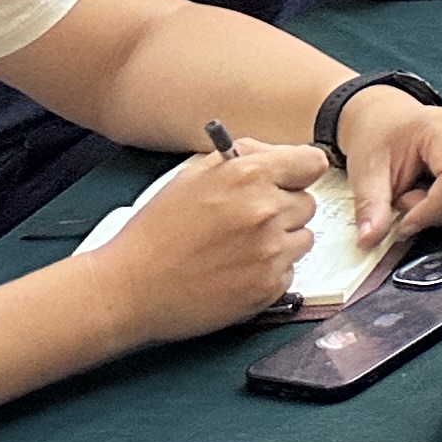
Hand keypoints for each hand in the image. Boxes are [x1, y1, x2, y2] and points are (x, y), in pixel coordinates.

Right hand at [95, 139, 322, 339]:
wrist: (129, 288)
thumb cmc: (155, 231)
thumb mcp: (192, 176)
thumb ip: (241, 157)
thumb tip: (276, 154)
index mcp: (250, 176)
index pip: (313, 163)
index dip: (299, 173)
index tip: (288, 182)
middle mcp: (266, 211)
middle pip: (308, 203)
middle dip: (284, 209)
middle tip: (247, 222)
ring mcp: (270, 251)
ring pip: (302, 238)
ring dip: (280, 241)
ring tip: (237, 248)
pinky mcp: (268, 286)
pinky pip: (289, 271)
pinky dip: (269, 271)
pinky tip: (235, 271)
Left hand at [335, 92, 441, 247]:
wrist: (391, 122)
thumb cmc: (383, 138)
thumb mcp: (367, 170)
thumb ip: (370, 206)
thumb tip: (368, 240)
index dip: (433, 208)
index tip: (404, 224)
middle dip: (436, 213)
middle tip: (404, 200)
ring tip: (420, 196)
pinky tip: (437, 200)